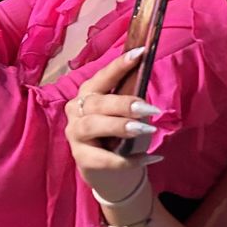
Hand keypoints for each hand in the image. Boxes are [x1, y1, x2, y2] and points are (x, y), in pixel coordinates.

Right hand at [64, 48, 163, 203]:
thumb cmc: (120, 136)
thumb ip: (131, 99)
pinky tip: (151, 158)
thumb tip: (146, 80)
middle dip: (123, 104)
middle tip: (149, 109)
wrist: (113, 173)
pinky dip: (129, 159)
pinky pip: (104, 158)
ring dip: (120, 126)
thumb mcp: (126, 114)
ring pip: (93, 125)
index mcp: (88, 93)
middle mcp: (76, 110)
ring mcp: (75, 134)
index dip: (119, 65)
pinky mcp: (81, 158)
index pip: (103, 76)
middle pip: (96, 103)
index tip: (140, 53)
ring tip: (145, 130)